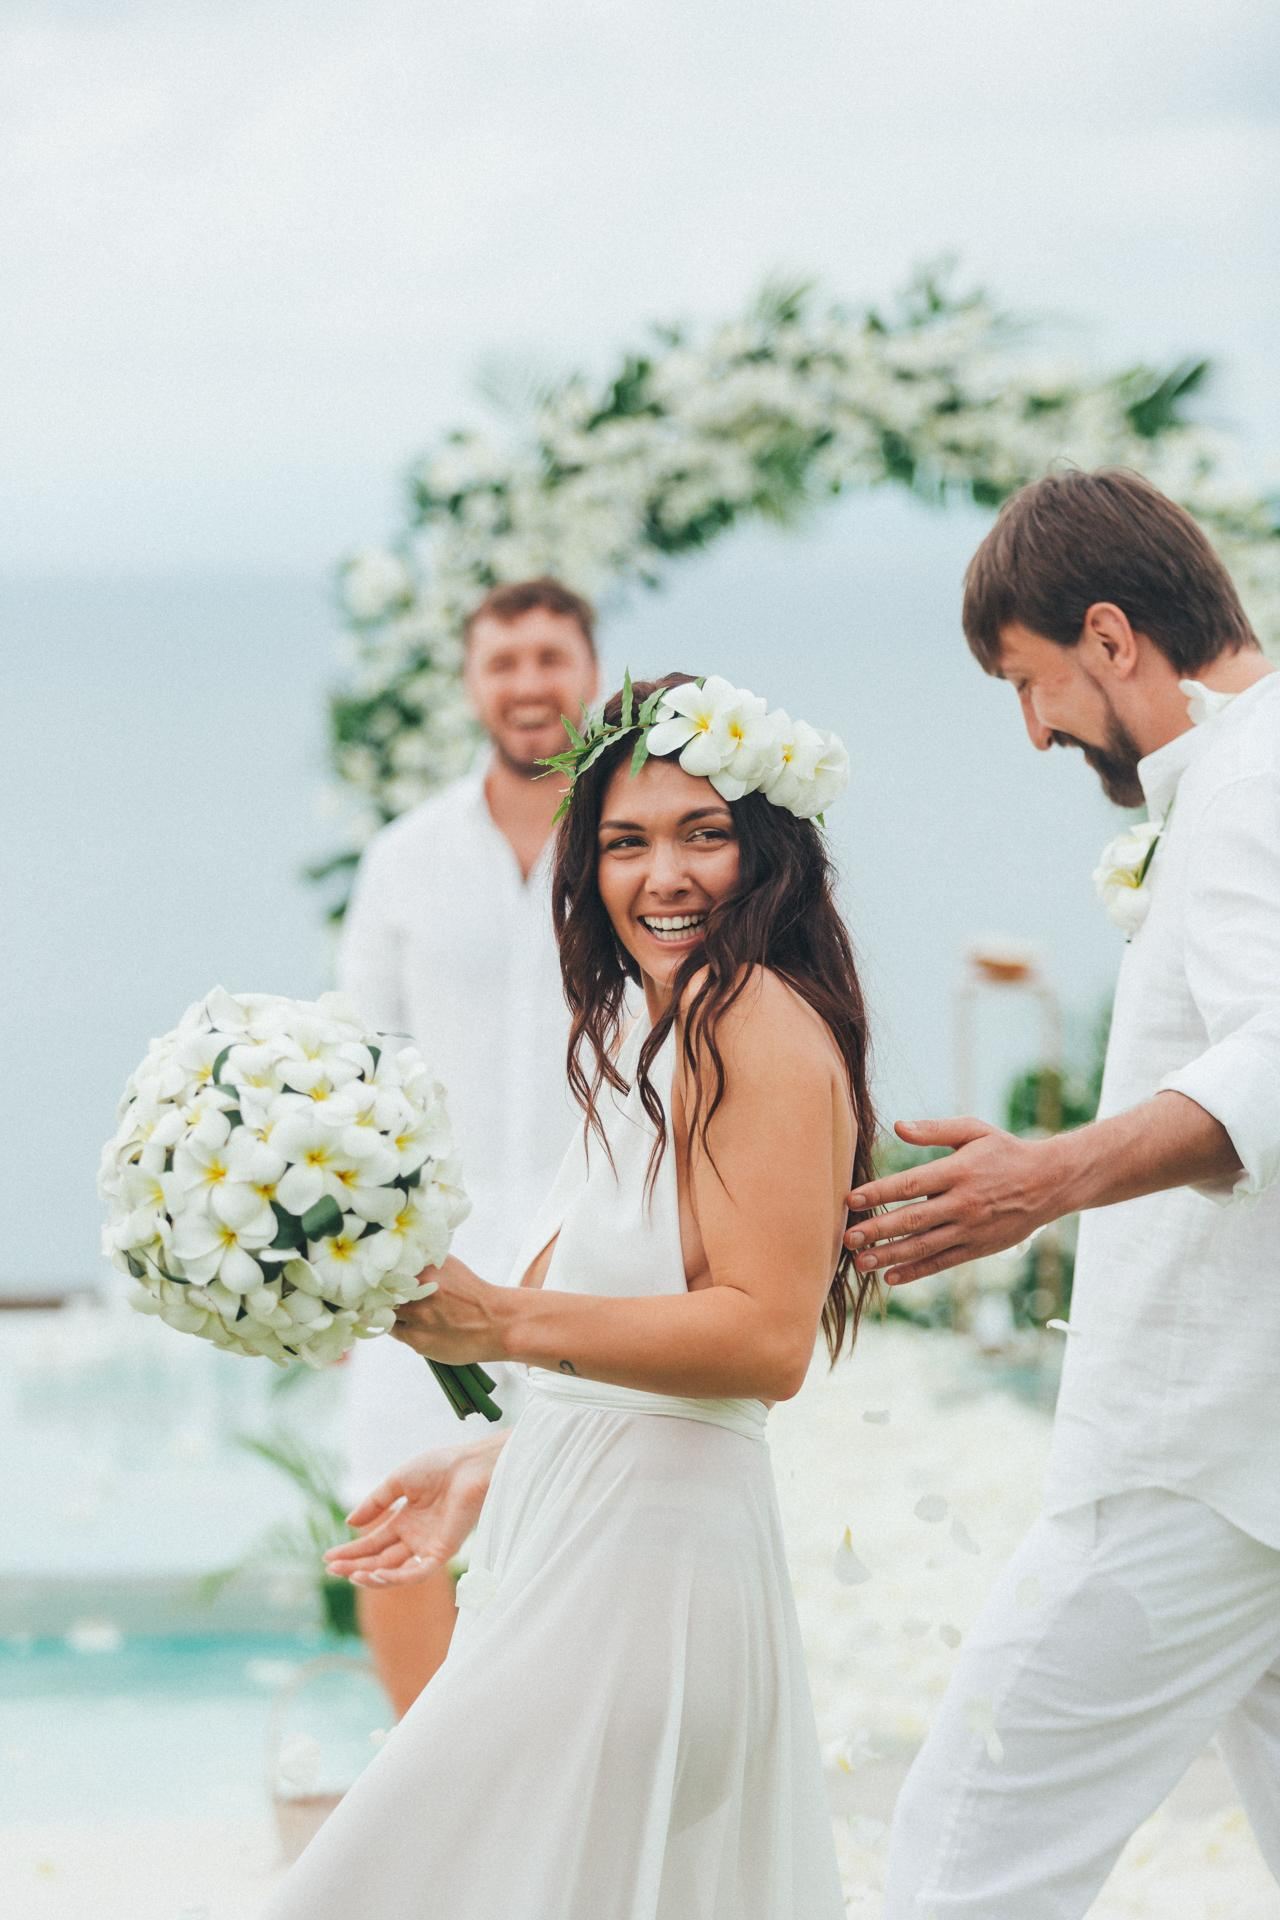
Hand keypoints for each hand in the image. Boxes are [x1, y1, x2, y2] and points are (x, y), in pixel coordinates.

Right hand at [324, 1435, 504, 1586]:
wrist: (469, 1465)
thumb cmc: (439, 1467)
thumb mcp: (398, 1481)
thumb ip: (375, 1502)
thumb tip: (350, 1523)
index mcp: (406, 1521)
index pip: (373, 1543)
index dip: (351, 1551)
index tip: (327, 1558)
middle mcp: (415, 1538)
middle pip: (380, 1560)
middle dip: (355, 1566)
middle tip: (332, 1570)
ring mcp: (428, 1547)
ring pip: (396, 1571)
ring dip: (372, 1576)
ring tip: (350, 1574)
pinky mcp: (443, 1552)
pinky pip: (418, 1572)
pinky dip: (397, 1576)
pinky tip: (375, 1573)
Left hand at [390, 1254, 509, 1364]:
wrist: (496, 1324)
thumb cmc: (470, 1293)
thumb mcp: (447, 1265)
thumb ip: (420, 1262)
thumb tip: (392, 1260)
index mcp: (426, 1268)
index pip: (385, 1270)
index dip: (379, 1275)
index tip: (378, 1277)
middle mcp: (420, 1291)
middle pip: (380, 1291)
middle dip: (378, 1293)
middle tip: (381, 1294)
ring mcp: (418, 1316)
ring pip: (384, 1313)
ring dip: (387, 1311)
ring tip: (399, 1309)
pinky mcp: (418, 1339)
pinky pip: (394, 1331)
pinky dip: (398, 1326)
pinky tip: (410, 1323)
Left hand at [842, 1117, 1062, 1284]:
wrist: (1048, 1182)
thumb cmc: (1004, 1151)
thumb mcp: (973, 1130)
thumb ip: (934, 1129)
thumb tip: (898, 1127)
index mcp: (958, 1172)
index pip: (909, 1184)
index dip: (878, 1193)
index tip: (850, 1200)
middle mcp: (962, 1203)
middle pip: (912, 1219)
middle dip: (877, 1230)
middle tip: (846, 1238)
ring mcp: (970, 1229)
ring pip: (923, 1246)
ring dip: (889, 1256)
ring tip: (860, 1263)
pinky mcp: (977, 1248)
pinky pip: (941, 1262)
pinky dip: (915, 1271)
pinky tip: (890, 1277)